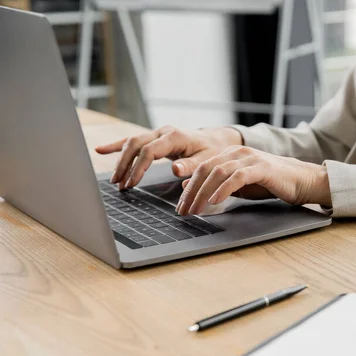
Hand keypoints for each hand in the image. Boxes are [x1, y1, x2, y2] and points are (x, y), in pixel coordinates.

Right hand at [95, 125, 242, 189]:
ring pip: (132, 142)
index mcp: (175, 136)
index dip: (139, 167)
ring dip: (121, 160)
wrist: (215, 140)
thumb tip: (175, 169)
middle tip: (119, 184)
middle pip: (136, 145)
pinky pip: (132, 140)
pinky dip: (116, 145)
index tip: (131, 184)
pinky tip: (100, 150)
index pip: (150, 150)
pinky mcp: (153, 137)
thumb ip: (191, 165)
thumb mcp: (207, 160)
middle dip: (125, 164)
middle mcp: (163, 132)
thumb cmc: (212, 151)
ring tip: (114, 180)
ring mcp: (157, 133)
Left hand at [175, 145, 331, 214]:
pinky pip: (237, 177)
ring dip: (203, 193)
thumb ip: (217, 186)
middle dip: (192, 192)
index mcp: (230, 155)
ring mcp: (249, 158)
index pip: (202, 169)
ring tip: (196, 209)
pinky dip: (223, 189)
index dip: (189, 189)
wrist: (302, 180)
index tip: (181, 207)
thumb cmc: (272, 183)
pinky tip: (215, 201)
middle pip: (206, 170)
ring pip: (218, 173)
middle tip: (183, 211)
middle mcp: (237, 153)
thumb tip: (189, 187)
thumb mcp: (239, 186)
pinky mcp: (260, 167)